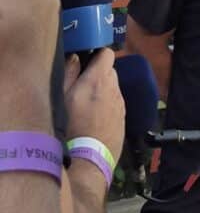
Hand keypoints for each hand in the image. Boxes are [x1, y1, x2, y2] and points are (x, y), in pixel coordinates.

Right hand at [64, 48, 124, 164]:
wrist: (89, 160)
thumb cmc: (71, 127)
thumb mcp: (62, 97)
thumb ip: (69, 73)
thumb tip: (75, 57)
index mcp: (99, 79)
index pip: (107, 53)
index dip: (97, 54)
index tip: (86, 61)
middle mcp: (115, 88)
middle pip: (109, 71)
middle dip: (97, 74)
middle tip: (81, 86)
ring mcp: (121, 103)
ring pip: (113, 88)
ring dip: (102, 91)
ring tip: (86, 106)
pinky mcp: (123, 118)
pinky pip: (116, 104)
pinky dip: (107, 106)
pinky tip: (94, 119)